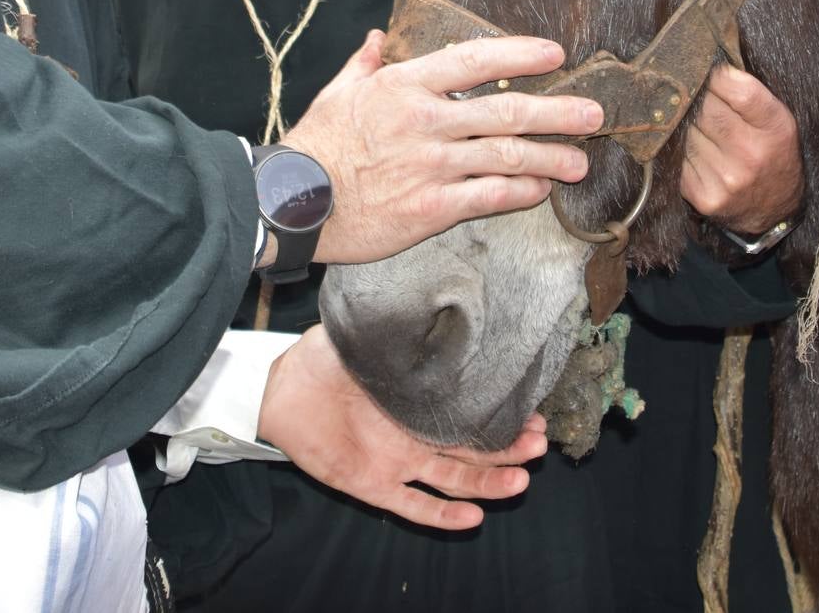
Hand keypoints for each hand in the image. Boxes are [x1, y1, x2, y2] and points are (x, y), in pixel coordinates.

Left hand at [257, 327, 546, 529]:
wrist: (278, 388)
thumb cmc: (323, 359)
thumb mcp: (365, 337)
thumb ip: (397, 329)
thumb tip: (434, 302)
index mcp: (418, 402)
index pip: (469, 413)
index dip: (502, 416)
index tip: (534, 411)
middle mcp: (414, 435)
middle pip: (471, 450)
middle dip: (508, 448)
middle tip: (540, 441)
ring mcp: (395, 462)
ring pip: (453, 479)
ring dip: (488, 483)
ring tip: (521, 480)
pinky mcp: (371, 485)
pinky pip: (412, 506)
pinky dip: (442, 516)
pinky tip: (472, 518)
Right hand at [285, 31, 598, 264]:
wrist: (293, 203)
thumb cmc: (316, 145)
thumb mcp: (337, 93)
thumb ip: (364, 64)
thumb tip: (375, 37)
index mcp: (404, 86)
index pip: (474, 60)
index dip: (520, 54)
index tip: (555, 54)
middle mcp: (426, 122)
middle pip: (507, 111)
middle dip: (558, 112)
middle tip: (594, 114)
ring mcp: (431, 166)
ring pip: (507, 157)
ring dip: (550, 158)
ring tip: (579, 161)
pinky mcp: (432, 207)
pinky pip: (489, 198)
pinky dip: (519, 193)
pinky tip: (539, 191)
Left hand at [681, 65, 802, 235]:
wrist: (774, 210)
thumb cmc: (773, 152)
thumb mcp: (778, 119)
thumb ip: (749, 90)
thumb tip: (707, 62)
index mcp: (775, 129)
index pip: (738, 89)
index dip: (719, 77)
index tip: (714, 75)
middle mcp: (750, 155)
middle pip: (704, 107)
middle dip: (699, 99)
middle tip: (702, 99)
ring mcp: (724, 178)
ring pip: (685, 131)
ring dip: (687, 125)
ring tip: (703, 129)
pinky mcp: (702, 195)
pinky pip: (677, 156)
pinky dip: (681, 149)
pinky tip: (697, 150)